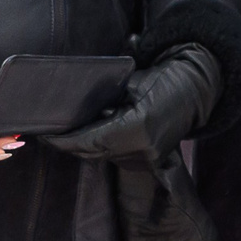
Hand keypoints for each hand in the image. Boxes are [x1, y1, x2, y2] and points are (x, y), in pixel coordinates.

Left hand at [45, 45, 221, 161]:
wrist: (196, 90)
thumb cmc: (164, 79)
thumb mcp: (130, 83)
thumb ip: (103, 98)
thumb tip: (71, 107)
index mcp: (138, 127)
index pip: (90, 140)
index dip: (64, 140)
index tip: (44, 135)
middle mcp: (144, 148)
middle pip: (94, 153)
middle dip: (70, 144)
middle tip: (48, 134)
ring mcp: (149, 158)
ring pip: (104, 157)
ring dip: (85, 147)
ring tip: (66, 133)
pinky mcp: (150, 161)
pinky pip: (117, 156)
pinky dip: (102, 147)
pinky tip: (90, 136)